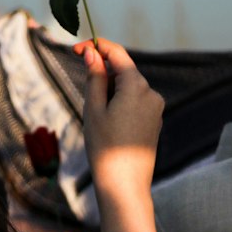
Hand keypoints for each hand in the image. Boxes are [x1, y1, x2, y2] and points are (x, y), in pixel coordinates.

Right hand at [75, 36, 163, 201]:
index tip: (76, 48)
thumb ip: (94, 76)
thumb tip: (92, 52)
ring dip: (110, 91)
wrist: (124, 185)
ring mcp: (156, 108)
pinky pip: (136, 101)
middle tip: (84, 96)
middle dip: (102, 74)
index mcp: (137, 86)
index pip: (117, 53)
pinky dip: (120, 102)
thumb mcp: (93, 108)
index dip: (96, 46)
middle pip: (123, 71)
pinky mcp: (155, 121)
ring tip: (97, 117)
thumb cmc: (105, 146)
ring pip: (128, 87)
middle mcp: (151, 93)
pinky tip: (110, 124)